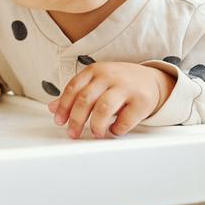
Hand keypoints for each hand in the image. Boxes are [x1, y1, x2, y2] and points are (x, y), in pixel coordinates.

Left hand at [47, 62, 174, 138]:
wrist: (152, 80)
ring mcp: (126, 87)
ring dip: (95, 125)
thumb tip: (52, 108)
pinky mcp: (141, 101)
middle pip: (85, 99)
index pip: (73, 88)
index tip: (59, 121)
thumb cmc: (119, 83)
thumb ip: (75, 94)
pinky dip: (116, 129)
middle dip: (76, 119)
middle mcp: (109, 76)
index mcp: (95, 71)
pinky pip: (125, 119)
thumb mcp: (96, 82)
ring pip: (103, 108)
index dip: (63, 107)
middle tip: (73, 133)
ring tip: (95, 133)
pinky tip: (114, 130)